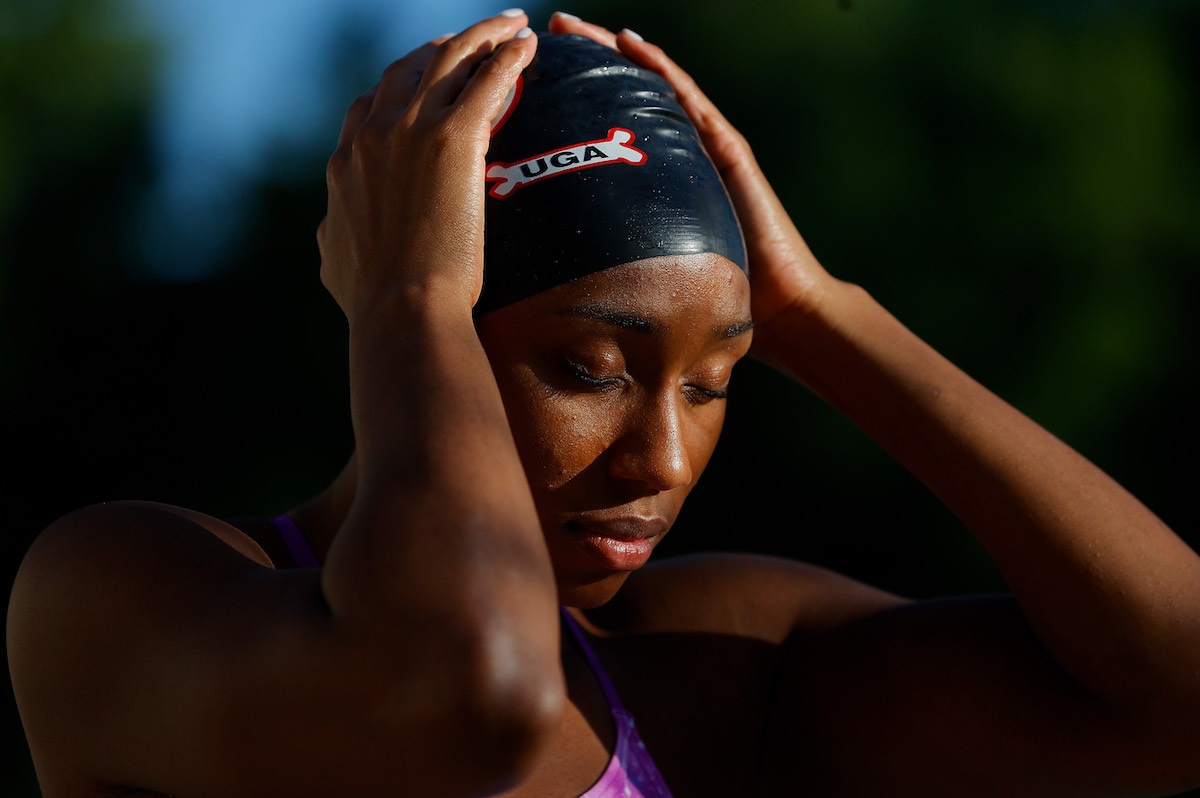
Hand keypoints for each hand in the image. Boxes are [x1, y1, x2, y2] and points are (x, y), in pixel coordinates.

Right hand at [318, 13, 535, 325]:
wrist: (401, 306)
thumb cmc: (373, 299)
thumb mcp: (333, 260)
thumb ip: (333, 233)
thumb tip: (329, 233)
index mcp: (345, 162)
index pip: (369, 104)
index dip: (398, 85)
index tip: (422, 79)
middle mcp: (373, 135)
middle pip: (407, 70)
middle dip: (440, 50)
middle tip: (470, 44)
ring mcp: (412, 131)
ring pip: (450, 60)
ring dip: (482, 36)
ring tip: (509, 25)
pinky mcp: (455, 139)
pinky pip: (487, 80)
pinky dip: (507, 55)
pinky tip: (527, 43)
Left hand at [547, 13, 838, 361]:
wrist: (780, 311)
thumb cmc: (720, 303)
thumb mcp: (652, 281)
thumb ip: (617, 272)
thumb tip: (553, 299)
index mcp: (663, 183)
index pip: (616, 128)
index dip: (581, 101)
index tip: (538, 82)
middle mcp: (683, 157)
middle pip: (629, 95)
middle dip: (588, 62)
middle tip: (550, 34)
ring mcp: (707, 148)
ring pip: (654, 85)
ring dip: (614, 51)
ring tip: (575, 26)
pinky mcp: (727, 149)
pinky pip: (686, 99)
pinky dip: (658, 67)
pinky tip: (630, 42)